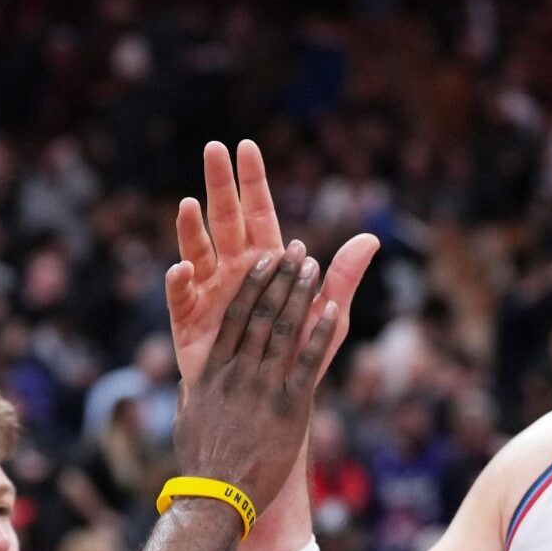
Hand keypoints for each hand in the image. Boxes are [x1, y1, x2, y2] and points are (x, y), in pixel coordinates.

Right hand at [166, 140, 378, 385]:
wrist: (267, 404)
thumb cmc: (296, 356)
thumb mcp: (326, 316)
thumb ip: (342, 277)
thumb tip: (372, 237)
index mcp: (266, 262)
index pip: (258, 212)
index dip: (252, 181)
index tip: (246, 146)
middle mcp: (234, 270)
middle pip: (224, 220)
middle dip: (219, 185)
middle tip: (213, 149)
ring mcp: (209, 293)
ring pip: (197, 252)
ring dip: (191, 230)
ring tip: (189, 206)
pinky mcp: (189, 324)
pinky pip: (181, 299)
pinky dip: (179, 283)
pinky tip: (181, 268)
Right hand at [171, 246, 337, 515]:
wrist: (218, 497)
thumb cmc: (201, 463)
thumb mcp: (188, 419)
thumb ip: (193, 392)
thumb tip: (192, 380)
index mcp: (211, 372)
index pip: (233, 317)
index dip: (251, 286)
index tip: (263, 260)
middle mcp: (236, 372)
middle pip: (259, 314)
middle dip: (279, 278)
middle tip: (295, 250)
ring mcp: (263, 387)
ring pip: (282, 329)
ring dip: (300, 294)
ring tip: (313, 266)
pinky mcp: (288, 407)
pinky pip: (306, 361)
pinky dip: (319, 333)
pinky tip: (330, 308)